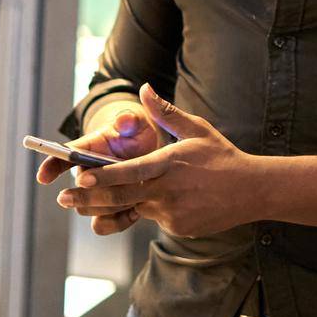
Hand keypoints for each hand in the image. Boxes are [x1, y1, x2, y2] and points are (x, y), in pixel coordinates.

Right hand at [37, 91, 162, 234]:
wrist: (149, 151)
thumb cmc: (137, 133)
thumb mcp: (136, 123)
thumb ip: (129, 121)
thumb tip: (123, 120)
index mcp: (87, 149)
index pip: (63, 156)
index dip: (51, 166)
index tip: (42, 177)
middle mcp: (86, 175)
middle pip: (77, 190)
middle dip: (90, 193)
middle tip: (118, 187)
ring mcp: (95, 195)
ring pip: (88, 209)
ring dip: (110, 205)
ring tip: (135, 194)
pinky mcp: (108, 212)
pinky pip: (103, 225)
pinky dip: (119, 221)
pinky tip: (137, 210)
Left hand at [56, 84, 261, 237]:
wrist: (253, 190)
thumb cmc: (221, 155)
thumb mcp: (196, 129)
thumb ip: (165, 111)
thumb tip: (144, 87)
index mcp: (169, 164)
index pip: (129, 173)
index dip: (102, 177)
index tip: (79, 178)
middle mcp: (167, 191)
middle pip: (120, 198)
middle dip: (88, 199)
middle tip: (64, 198)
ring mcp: (172, 214)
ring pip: (135, 209)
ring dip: (116, 205)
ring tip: (87, 206)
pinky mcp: (178, 228)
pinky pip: (154, 219)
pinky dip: (150, 209)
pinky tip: (163, 201)